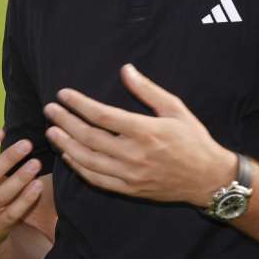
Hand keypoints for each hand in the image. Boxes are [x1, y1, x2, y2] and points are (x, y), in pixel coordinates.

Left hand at [44, 64, 236, 206]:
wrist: (208, 178)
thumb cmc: (193, 139)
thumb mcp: (175, 108)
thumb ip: (147, 90)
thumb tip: (125, 70)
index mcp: (145, 131)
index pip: (102, 116)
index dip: (79, 104)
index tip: (63, 94)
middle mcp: (134, 154)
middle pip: (89, 137)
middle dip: (65, 122)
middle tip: (50, 110)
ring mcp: (130, 175)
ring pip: (88, 160)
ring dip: (66, 145)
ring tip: (52, 131)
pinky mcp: (129, 189)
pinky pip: (97, 179)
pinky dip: (79, 167)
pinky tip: (68, 155)